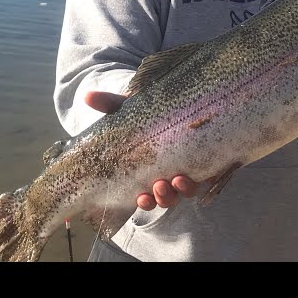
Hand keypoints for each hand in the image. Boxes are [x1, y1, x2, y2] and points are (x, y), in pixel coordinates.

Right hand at [84, 90, 201, 210]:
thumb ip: (110, 105)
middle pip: (169, 198)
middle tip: (159, 186)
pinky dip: (208, 177)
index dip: (144, 201)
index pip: (146, 195)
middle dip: (165, 197)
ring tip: (180, 180)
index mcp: (150, 171)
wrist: (178, 103)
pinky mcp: (210, 159)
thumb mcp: (130, 108)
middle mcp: (170, 175)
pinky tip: (207, 173)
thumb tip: (87, 96)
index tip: (141, 197)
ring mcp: (191, 169)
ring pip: (188, 190)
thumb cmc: (150, 112)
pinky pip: (211, 176)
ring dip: (183, 190)